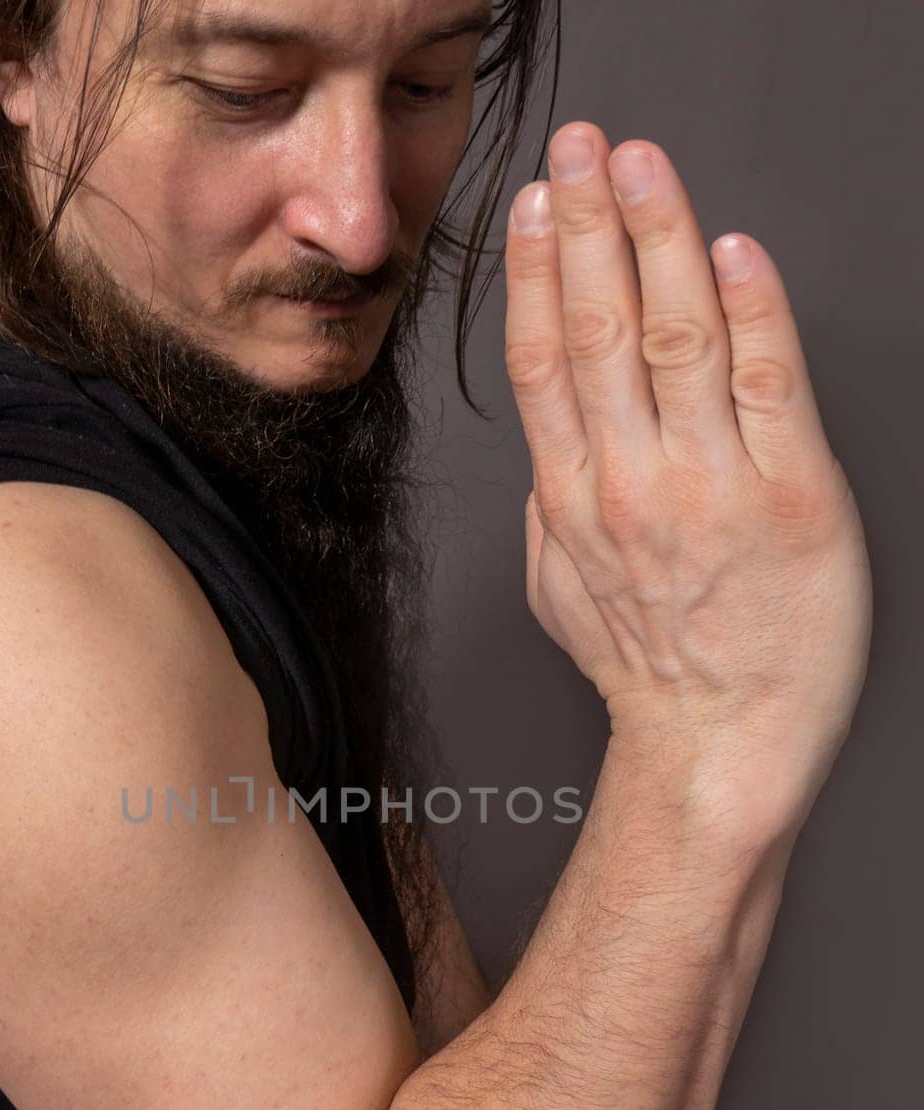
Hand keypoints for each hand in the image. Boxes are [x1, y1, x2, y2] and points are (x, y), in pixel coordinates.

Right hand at [505, 123, 871, 833]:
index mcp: (573, 502)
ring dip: (658, 239)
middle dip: (588, 223)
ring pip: (676, 338)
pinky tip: (731, 252)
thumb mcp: (561, 592)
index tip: (535, 202)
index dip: (536, 271)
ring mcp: (710, 489)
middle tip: (584, 146)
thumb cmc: (653, 672)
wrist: (721, 746)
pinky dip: (751, 311)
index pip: (543, 361)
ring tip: (643, 167)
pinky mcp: (790, 497)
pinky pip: (767, 385)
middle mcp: (631, 485)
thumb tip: (548, 450)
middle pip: (599, 329)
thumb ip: (550, 509)